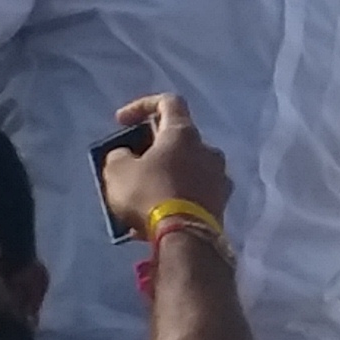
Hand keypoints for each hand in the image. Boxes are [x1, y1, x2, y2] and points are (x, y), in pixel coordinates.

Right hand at [96, 94, 233, 236]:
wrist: (185, 237)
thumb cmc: (148, 194)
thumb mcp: (117, 170)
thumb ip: (120, 155)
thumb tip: (128, 155)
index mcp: (185, 134)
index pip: (168, 102)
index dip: (142, 105)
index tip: (121, 122)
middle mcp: (210, 150)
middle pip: (178, 140)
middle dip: (151, 149)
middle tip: (130, 166)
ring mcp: (220, 177)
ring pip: (186, 169)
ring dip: (162, 176)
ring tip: (137, 198)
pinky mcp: (222, 203)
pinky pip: (193, 193)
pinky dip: (173, 198)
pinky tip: (152, 219)